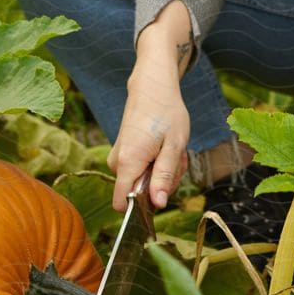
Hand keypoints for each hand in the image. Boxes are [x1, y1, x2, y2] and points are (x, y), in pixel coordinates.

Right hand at [108, 62, 190, 210]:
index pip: (122, 204)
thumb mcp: (174, 146)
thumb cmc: (166, 113)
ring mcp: (118, 156)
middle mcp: (117, 162)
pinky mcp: (123, 152)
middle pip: (139, 193)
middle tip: (176, 159)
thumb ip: (164, 177)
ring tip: (172, 149)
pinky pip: (141, 169)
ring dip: (162, 170)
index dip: (142, 207)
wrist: (152, 87)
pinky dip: (157, 162)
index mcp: (128, 162)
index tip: (162, 192)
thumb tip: (158, 205)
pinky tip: (165, 146)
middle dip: (162, 182)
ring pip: (143, 180)